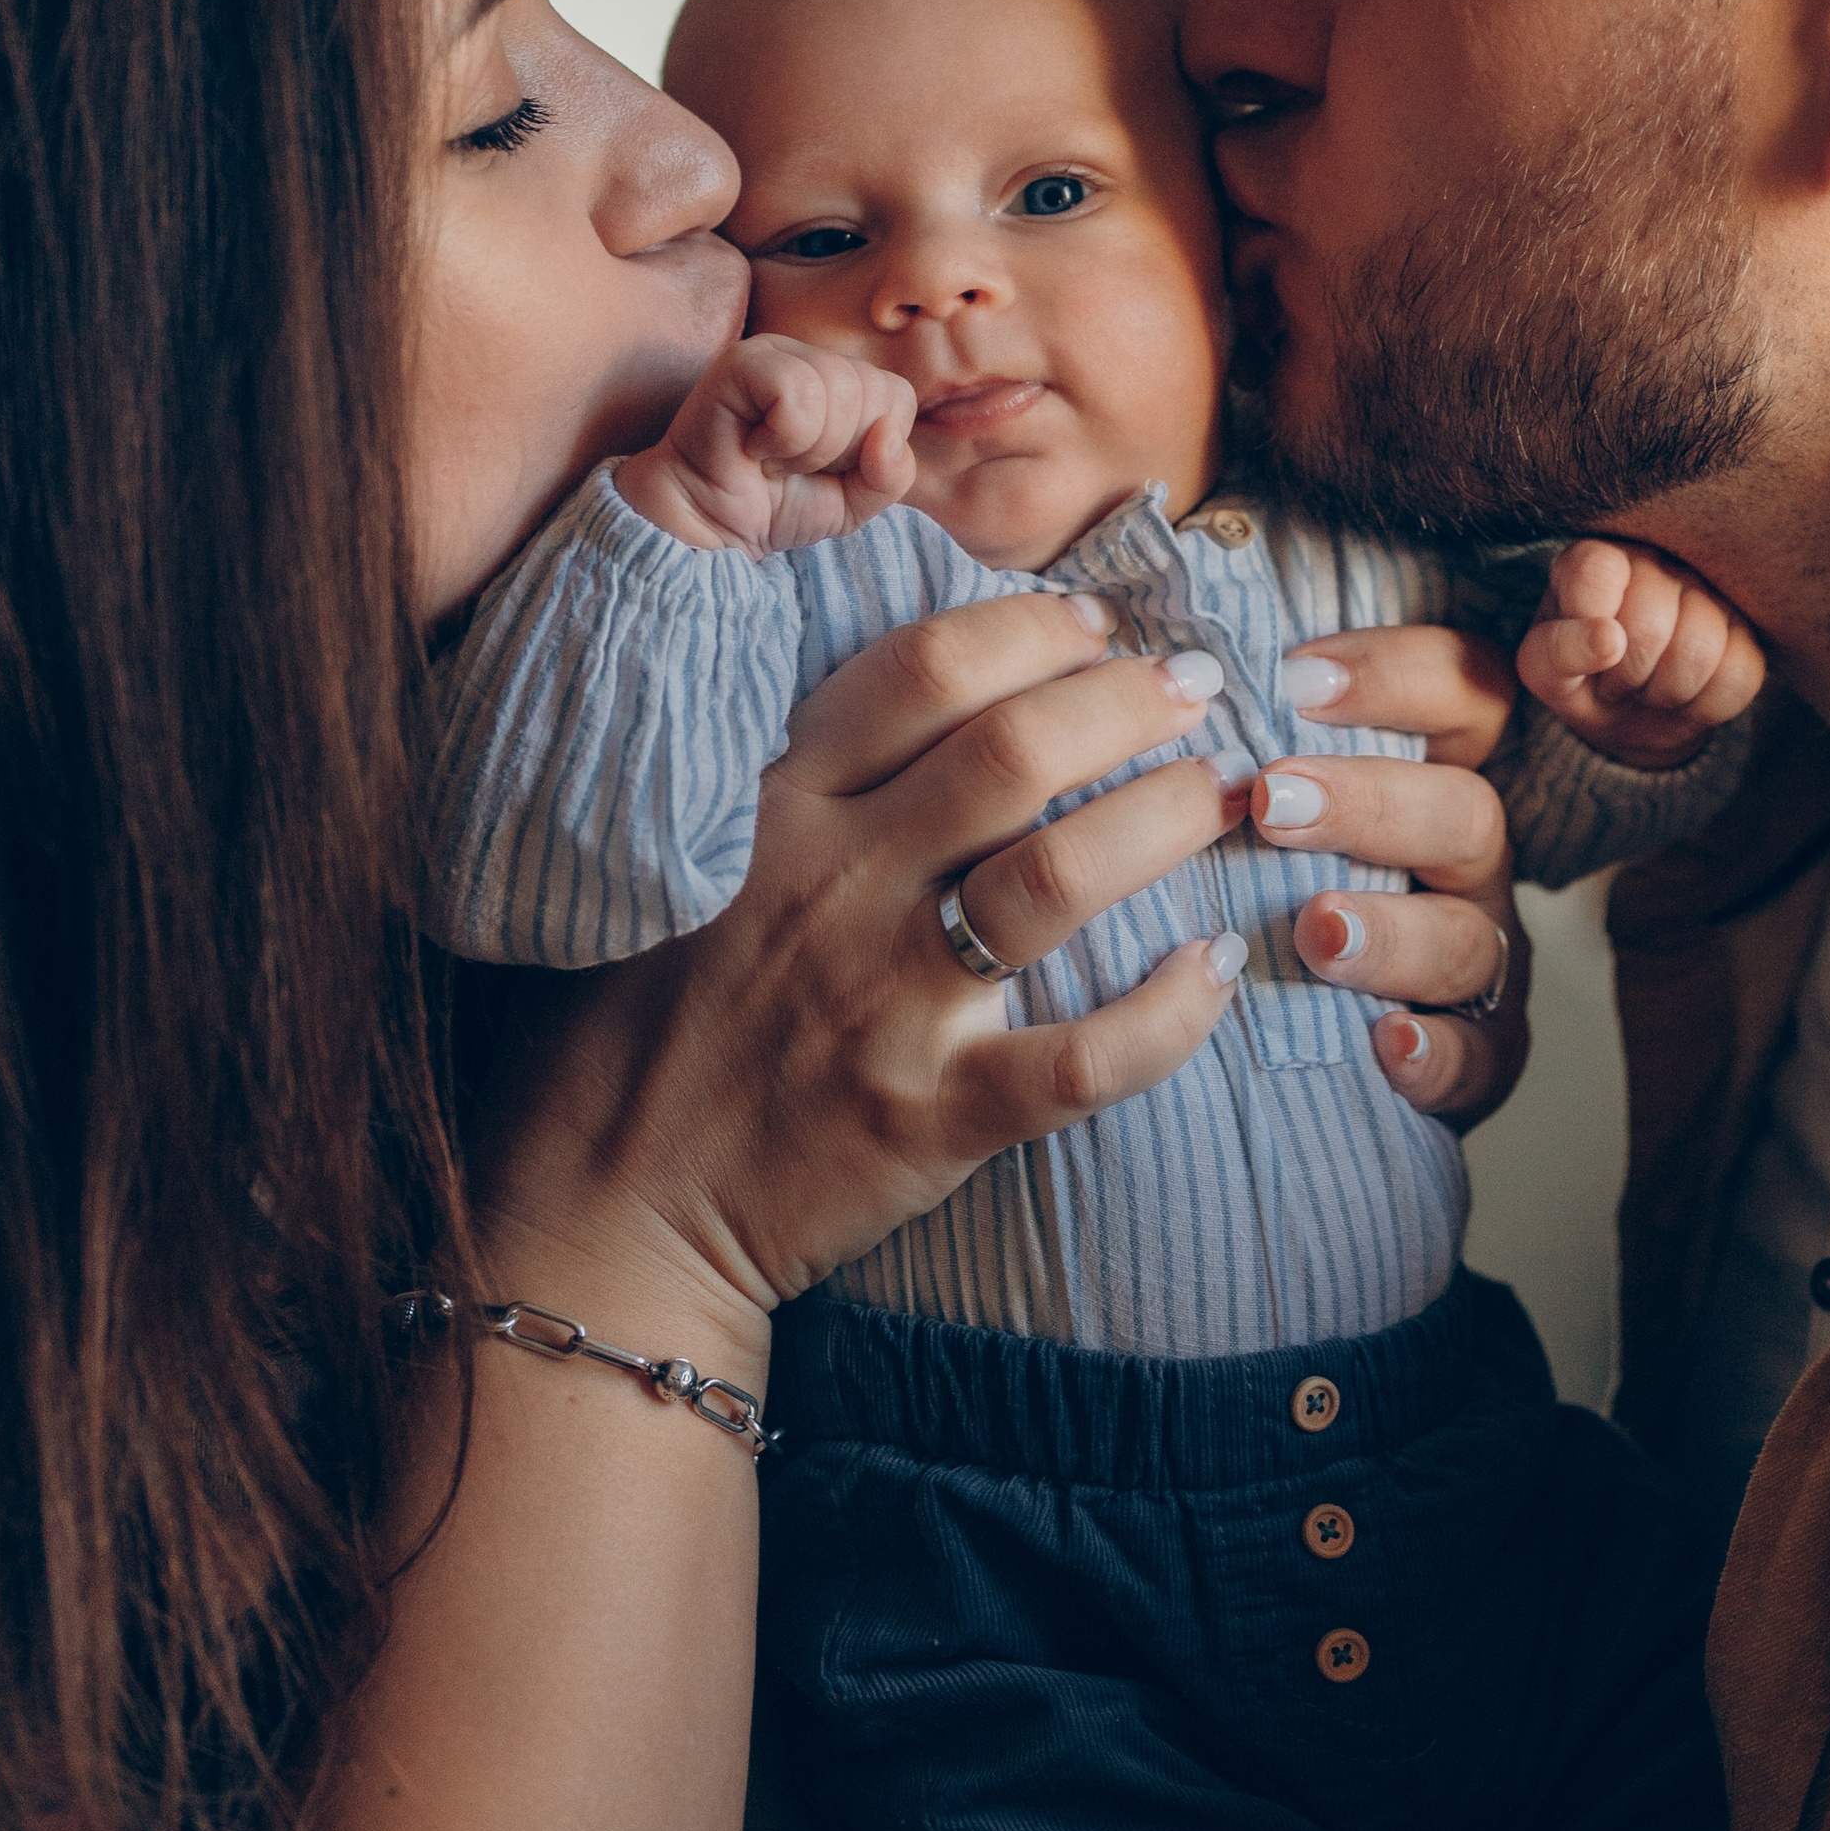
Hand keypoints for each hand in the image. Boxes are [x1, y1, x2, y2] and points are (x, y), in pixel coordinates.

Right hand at [473, 589, 1249, 1313]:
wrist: (608, 1205)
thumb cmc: (651, 1023)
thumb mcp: (692, 861)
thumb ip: (794, 780)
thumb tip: (930, 699)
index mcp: (777, 810)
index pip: (923, 671)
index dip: (1032, 628)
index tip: (1096, 625)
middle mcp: (836, 886)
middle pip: (1016, 750)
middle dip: (1130, 699)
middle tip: (1194, 686)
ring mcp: (887, 1003)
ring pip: (1061, 878)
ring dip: (1163, 819)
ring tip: (1221, 794)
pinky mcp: (929, 1116)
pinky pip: (1083, 1061)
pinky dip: (1170, 1016)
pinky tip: (1217, 972)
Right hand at [619, 334, 916, 552]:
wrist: (711, 528)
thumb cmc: (776, 505)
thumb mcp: (855, 501)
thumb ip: (892, 474)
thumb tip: (888, 437)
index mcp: (841, 378)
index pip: (897, 397)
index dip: (870, 449)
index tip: (824, 469)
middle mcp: (810, 356)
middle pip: (872, 392)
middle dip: (840, 452)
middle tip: (792, 466)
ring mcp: (774, 352)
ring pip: (838, 390)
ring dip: (809, 449)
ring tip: (772, 459)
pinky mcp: (741, 362)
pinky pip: (797, 390)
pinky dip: (785, 436)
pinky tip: (754, 448)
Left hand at [1256, 620, 1527, 1127]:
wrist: (1298, 1036)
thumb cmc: (1262, 878)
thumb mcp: (1266, 796)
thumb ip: (1241, 732)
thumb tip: (1153, 660)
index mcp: (1425, 775)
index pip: (1462, 695)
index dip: (1396, 675)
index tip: (1295, 675)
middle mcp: (1461, 863)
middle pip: (1466, 811)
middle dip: (1370, 801)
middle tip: (1271, 798)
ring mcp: (1471, 960)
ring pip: (1468, 937)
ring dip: (1394, 930)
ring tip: (1317, 929)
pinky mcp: (1469, 1056)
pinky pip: (1476, 1058)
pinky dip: (1438, 1054)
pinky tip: (1389, 1045)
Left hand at [1518, 542, 1764, 768]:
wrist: (1629, 712)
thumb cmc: (1579, 676)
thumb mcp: (1545, 671)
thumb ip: (1557, 652)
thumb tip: (1610, 640)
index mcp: (1595, 558)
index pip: (1595, 571)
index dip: (1589, 632)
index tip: (1586, 654)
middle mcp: (1654, 560)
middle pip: (1650, 623)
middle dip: (1626, 675)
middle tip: (1617, 681)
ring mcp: (1707, 590)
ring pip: (1699, 649)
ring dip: (1665, 692)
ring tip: (1649, 687)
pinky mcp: (1747, 628)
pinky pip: (1740, 674)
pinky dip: (1705, 706)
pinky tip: (1686, 695)